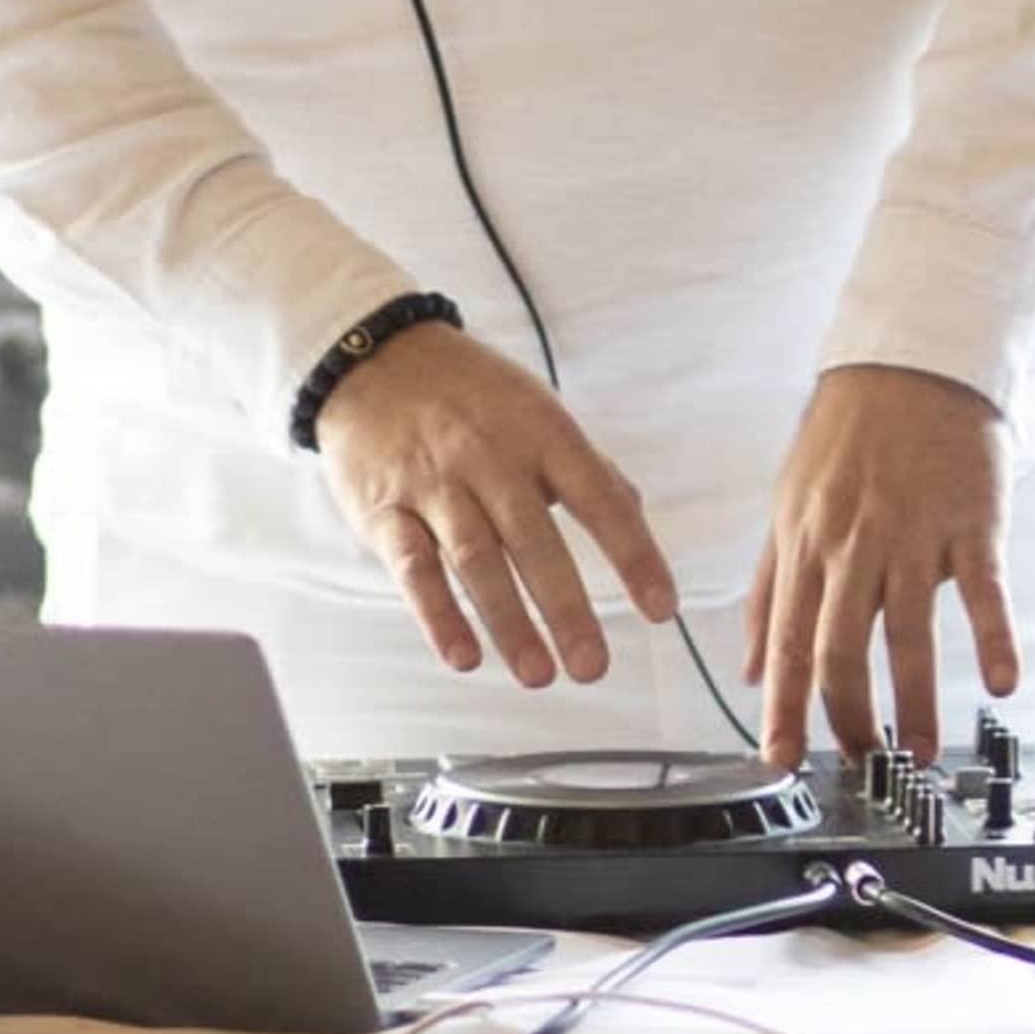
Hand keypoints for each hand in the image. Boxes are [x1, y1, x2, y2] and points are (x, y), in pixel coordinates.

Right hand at [313, 320, 676, 690]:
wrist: (374, 358)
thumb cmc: (470, 394)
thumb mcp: (537, 412)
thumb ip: (585, 466)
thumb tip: (634, 513)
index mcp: (542, 433)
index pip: (600, 499)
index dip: (634, 555)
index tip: (660, 609)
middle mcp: (491, 459)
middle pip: (535, 540)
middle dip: (566, 609)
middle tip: (591, 666)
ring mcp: (436, 485)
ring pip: (477, 559)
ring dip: (508, 622)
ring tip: (538, 675)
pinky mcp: (385, 509)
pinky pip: (413, 566)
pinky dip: (437, 615)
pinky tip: (463, 656)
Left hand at [748, 364, 1017, 765]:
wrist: (913, 362)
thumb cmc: (846, 439)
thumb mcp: (787, 508)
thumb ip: (767, 591)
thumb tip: (748, 671)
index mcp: (804, 544)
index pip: (785, 642)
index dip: (781, 707)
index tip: (778, 760)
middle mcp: (853, 544)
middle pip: (840, 648)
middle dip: (848, 719)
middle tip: (863, 765)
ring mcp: (914, 532)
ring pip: (908, 632)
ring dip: (916, 703)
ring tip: (922, 753)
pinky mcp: (972, 520)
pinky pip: (984, 588)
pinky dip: (995, 638)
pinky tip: (1002, 684)